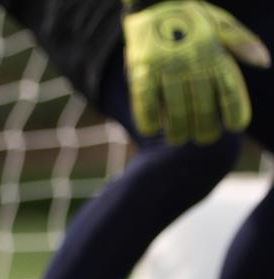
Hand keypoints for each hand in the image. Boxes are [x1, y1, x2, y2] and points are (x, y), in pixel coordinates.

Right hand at [122, 1, 269, 144]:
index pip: (230, 89)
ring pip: (175, 110)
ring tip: (178, 139)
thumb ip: (242, 44)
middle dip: (205, 129)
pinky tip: (152, 128)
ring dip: (177, 130)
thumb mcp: (222, 24)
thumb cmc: (191, 17)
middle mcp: (192, 62)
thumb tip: (264, 63)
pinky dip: (148, 119)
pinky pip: (146, 103)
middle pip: (202, 107)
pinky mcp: (142, 71)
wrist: (155, 0)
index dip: (234, 111)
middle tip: (204, 139)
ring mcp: (166, 67)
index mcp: (213, 52)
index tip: (234, 126)